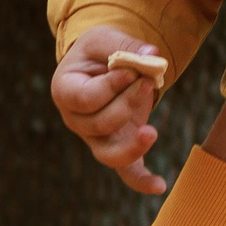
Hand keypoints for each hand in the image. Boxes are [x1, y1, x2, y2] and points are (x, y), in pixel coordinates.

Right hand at [53, 25, 170, 195]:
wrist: (101, 66)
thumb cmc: (99, 52)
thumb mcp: (105, 38)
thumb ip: (125, 45)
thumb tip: (152, 56)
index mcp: (65, 91)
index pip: (85, 99)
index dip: (111, 86)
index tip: (131, 70)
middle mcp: (76, 121)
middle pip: (99, 124)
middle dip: (127, 103)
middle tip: (147, 81)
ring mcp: (95, 139)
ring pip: (109, 153)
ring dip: (132, 144)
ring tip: (151, 131)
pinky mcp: (118, 147)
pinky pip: (126, 171)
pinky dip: (142, 181)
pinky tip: (160, 186)